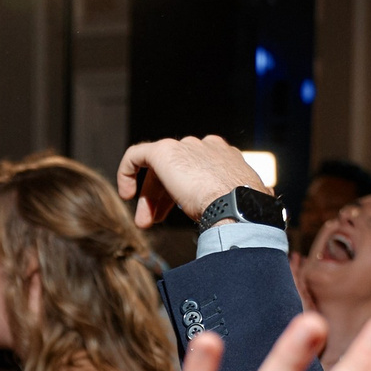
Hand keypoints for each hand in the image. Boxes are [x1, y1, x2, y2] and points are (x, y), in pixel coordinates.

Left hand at [115, 135, 264, 229]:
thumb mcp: (242, 206)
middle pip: (175, 170)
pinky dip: (127, 172)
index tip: (174, 215)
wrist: (237, 207)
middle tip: (153, 222)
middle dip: (162, 198)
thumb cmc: (244, 213)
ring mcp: (186, 147)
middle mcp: (206, 147)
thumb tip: (239, 221)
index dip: (181, 194)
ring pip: (159, 169)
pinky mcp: (165, 151)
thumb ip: (234, 205)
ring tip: (145, 223)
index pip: (196, 171)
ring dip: (150, 197)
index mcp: (225, 157)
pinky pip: (137, 155)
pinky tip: (126, 194)